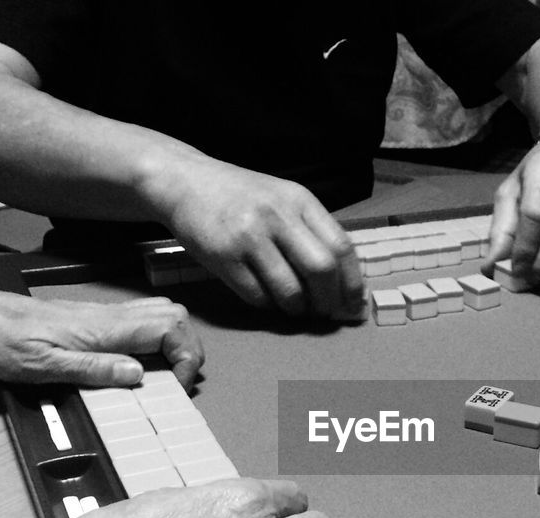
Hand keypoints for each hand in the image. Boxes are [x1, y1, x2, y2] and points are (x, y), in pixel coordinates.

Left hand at [0, 272, 203, 388]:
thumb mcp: (41, 366)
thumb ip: (92, 369)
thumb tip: (137, 374)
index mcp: (103, 328)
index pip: (169, 327)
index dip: (186, 356)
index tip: (175, 385)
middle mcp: (109, 316)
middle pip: (174, 315)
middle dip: (188, 348)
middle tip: (177, 382)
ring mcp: (102, 315)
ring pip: (160, 313)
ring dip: (174, 342)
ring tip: (164, 375)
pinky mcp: (93, 319)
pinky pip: (140, 320)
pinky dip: (155, 340)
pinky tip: (139, 364)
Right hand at [152, 155, 364, 318]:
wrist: (185, 182)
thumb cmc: (241, 197)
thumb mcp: (282, 199)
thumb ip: (311, 232)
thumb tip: (342, 282)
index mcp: (299, 200)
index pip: (341, 247)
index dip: (352, 283)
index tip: (354, 305)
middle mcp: (276, 215)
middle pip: (321, 269)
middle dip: (328, 301)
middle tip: (325, 314)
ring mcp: (248, 235)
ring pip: (290, 290)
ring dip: (297, 309)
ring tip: (295, 308)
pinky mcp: (222, 256)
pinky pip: (257, 296)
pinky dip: (268, 305)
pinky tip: (268, 299)